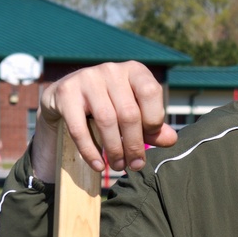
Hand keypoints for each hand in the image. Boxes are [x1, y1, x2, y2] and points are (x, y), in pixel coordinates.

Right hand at [32, 61, 176, 181]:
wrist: (68, 97)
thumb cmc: (111, 105)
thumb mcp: (135, 112)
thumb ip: (153, 127)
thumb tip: (171, 140)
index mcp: (134, 71)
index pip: (151, 92)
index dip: (153, 120)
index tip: (149, 140)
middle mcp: (111, 70)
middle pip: (129, 113)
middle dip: (134, 145)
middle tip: (134, 165)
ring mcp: (87, 78)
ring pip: (106, 120)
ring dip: (114, 150)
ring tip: (118, 166)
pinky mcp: (66, 93)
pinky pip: (79, 128)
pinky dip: (90, 151)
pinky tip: (98, 165)